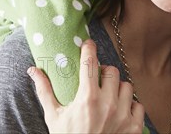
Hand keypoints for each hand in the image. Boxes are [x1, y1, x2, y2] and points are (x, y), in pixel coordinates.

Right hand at [28, 39, 144, 133]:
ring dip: (118, 88)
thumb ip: (44, 91)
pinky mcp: (133, 128)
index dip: (89, 49)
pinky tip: (120, 111)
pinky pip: (138, 105)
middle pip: (112, 71)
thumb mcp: (53, 116)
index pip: (90, 63)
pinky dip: (131, 106)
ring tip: (109, 96)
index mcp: (87, 98)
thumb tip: (33, 70)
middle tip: (98, 79)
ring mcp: (123, 116)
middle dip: (104, 72)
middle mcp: (108, 104)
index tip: (88, 44)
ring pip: (127, 86)